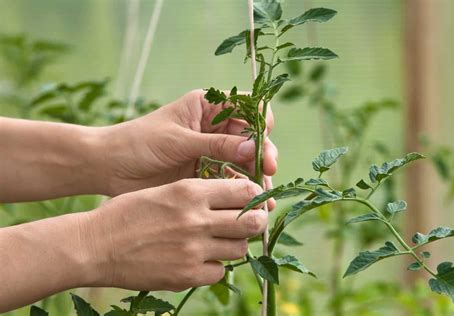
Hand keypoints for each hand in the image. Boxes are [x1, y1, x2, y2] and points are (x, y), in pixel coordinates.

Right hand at [87, 179, 266, 291]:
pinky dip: (213, 266)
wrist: (94, 246)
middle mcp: (197, 220)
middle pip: (251, 222)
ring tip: (218, 241)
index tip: (251, 200)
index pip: (245, 191)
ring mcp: (193, 250)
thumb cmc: (126, 212)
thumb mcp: (164, 191)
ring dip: (233, 244)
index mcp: (191, 191)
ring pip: (239, 249)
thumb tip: (232, 198)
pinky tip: (198, 259)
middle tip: (250, 222)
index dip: (253, 195)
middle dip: (255, 221)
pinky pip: (218, 272)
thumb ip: (199, 194)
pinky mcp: (186, 276)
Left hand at [100, 90, 276, 206]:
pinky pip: (230, 180)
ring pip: (244, 161)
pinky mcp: (205, 173)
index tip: (262, 139)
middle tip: (268, 170)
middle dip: (262, 152)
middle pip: (250, 137)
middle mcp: (213, 128)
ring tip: (263, 196)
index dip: (259, 121)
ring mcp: (211, 152)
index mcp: (206, 107)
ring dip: (255, 176)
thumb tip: (253, 148)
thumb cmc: (138, 143)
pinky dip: (241, 190)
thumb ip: (216, 145)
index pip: (245, 106)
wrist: (109, 167)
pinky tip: (252, 203)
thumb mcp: (179, 140)